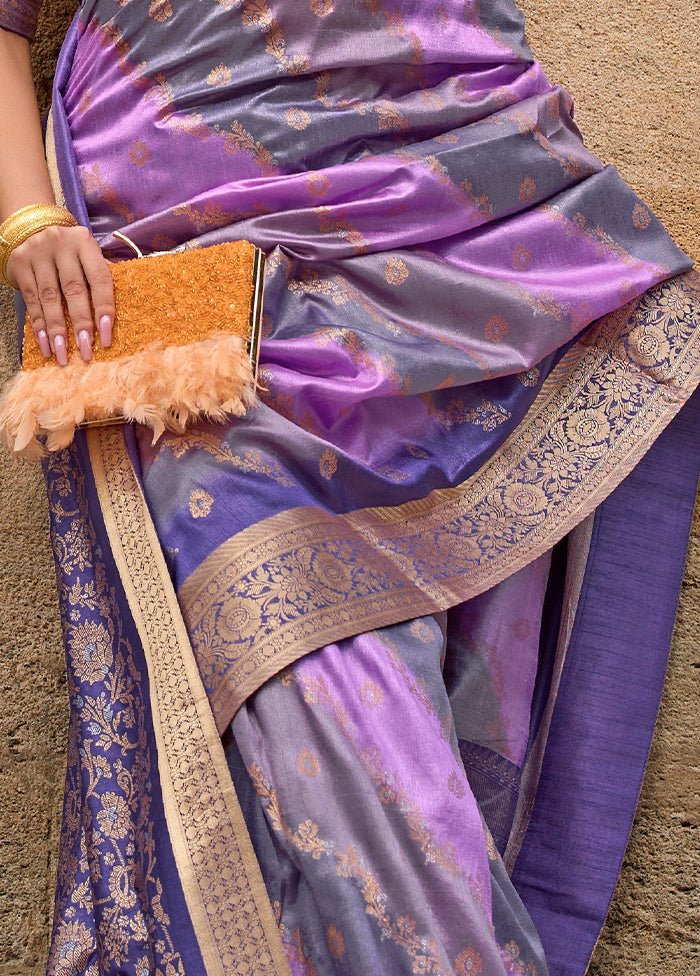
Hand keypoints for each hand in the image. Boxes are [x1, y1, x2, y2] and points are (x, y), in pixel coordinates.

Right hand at [6, 223, 113, 364]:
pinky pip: (31, 300)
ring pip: (50, 298)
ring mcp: (38, 252)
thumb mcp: (87, 256)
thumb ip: (97, 280)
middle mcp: (62, 244)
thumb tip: (111, 322)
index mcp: (85, 242)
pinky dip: (39, 325)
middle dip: (80, 325)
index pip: (99, 280)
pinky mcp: (20, 263)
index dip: (104, 310)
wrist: (34, 227)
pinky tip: (44, 344)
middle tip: (86, 351)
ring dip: (56, 330)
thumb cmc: (71, 253)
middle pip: (74, 290)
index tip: (106, 337)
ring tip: (63, 354)